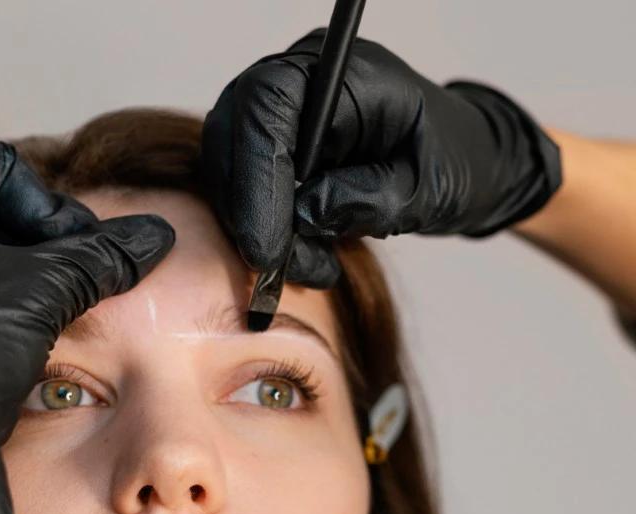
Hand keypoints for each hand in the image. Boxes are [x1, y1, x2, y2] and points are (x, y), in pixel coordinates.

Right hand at [201, 28, 561, 280]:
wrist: (456, 164)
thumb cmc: (451, 163)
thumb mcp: (426, 190)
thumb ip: (369, 198)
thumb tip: (304, 214)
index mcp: (346, 72)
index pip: (270, 106)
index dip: (259, 179)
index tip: (267, 248)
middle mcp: (302, 82)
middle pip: (235, 133)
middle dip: (249, 210)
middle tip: (277, 268)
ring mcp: (281, 115)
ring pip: (230, 167)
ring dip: (255, 229)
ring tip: (311, 267)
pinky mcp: (272, 149)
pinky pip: (242, 189)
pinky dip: (262, 231)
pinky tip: (303, 258)